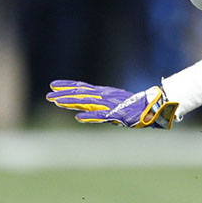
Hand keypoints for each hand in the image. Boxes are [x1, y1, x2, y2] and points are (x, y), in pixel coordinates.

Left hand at [46, 81, 178, 128]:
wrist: (153, 107)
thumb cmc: (135, 106)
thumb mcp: (115, 102)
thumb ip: (101, 104)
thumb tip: (88, 107)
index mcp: (103, 92)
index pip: (82, 87)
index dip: (67, 85)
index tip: (52, 84)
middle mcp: (104, 96)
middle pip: (80, 94)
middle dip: (63, 95)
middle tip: (48, 95)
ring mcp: (109, 105)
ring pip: (86, 103)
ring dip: (71, 102)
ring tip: (57, 102)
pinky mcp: (116, 114)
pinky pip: (100, 116)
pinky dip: (89, 116)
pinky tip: (78, 118)